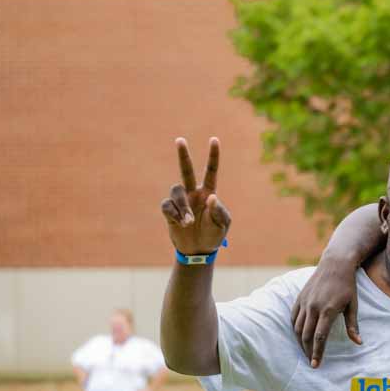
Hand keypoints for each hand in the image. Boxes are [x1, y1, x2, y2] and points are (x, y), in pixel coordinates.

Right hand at [160, 137, 230, 255]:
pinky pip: (167, 205)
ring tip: (189, 222)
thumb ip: (219, 211)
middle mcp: (193, 193)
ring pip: (176, 190)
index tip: (214, 140)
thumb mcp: (222, 225)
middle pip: (186, 170)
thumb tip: (211, 197)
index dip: (213, 156)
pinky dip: (174, 214)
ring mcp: (181, 201)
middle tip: (180, 139)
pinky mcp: (170, 212)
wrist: (199, 250)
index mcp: (208, 193)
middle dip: (183, 155)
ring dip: (183, 206)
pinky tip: (181, 223)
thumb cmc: (214, 234)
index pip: (211, 171)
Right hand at [292, 254, 363, 367]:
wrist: (335, 264)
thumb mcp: (353, 305)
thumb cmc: (347, 285)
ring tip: (306, 352)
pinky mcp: (300, 298)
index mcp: (328, 310)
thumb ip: (352, 325)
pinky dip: (295, 329)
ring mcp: (305, 302)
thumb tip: (358, 342)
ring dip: (300, 342)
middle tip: (311, 362)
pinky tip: (299, 336)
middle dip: (308, 351)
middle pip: (306, 335)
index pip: (319, 337)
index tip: (316, 365)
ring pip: (297, 328)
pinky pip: (293, 317)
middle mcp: (313, 307)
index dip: (317, 352)